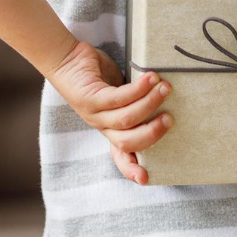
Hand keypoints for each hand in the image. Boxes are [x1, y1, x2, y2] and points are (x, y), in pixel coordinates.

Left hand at [45, 38, 173, 185]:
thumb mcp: (120, 91)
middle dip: (152, 133)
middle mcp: (101, 126)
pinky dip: (138, 89)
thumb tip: (167, 96)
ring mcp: (93, 114)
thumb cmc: (97, 74)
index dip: (131, 171)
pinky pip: (117, 98)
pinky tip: (150, 78)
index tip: (145, 179)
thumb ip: (137, 100)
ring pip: (125, 119)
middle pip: (127, 142)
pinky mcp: (89, 98)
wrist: (66, 57)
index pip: (120, 156)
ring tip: (165, 88)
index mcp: (110, 129)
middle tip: (170, 118)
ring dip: (150, 104)